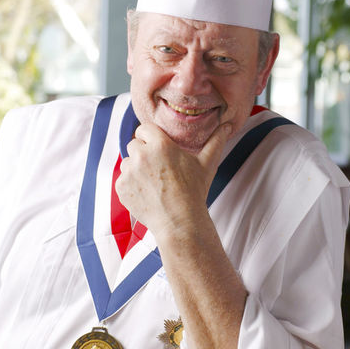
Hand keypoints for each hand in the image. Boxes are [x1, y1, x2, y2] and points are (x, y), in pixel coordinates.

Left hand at [115, 121, 230, 237]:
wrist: (179, 222)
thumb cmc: (194, 191)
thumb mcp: (207, 164)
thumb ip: (216, 141)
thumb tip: (228, 126)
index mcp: (160, 144)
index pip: (143, 129)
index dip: (150, 137)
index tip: (156, 148)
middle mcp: (142, 155)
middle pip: (134, 144)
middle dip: (143, 153)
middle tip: (157, 168)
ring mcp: (129, 172)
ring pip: (127, 162)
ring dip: (136, 169)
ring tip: (153, 182)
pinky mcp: (121, 187)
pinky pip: (122, 179)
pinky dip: (131, 185)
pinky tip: (146, 193)